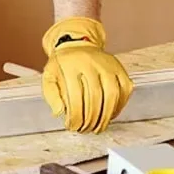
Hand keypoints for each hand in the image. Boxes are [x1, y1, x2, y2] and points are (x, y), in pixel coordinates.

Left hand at [41, 17, 132, 132]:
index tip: (72, 126)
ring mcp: (108, 64)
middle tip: (85, 130)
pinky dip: (119, 106)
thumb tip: (59, 112)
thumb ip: (51, 93)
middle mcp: (91, 62)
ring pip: (112, 95)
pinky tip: (110, 115)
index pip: (75, 95)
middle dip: (91, 119)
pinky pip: (124, 90)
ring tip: (98, 127)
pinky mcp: (119, 68)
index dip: (75, 116)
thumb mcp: (49, 75)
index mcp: (71, 64)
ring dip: (106, 116)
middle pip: (95, 97)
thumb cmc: (63, 64)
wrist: (77, 43)